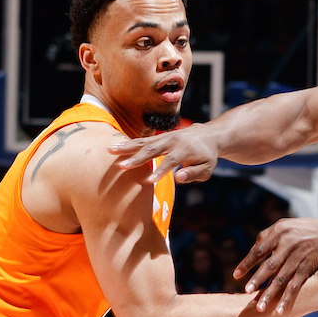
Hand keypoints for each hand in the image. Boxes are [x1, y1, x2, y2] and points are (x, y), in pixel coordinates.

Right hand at [109, 125, 223, 184]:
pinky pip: (142, 140)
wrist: (207, 135)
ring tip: (110, 150)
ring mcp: (164, 137)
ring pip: (143, 142)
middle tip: (121, 167)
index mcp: (185, 150)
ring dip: (126, 147)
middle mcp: (172, 141)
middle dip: (136, 159)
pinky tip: (114, 146)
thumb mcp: (207, 168)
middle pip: (152, 150)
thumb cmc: (206, 156)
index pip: (170, 161)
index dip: (159, 171)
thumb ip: (194, 174)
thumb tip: (179, 178)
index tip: (148, 181)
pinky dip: (128, 143)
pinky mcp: (158, 136)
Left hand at [234, 218, 317, 314]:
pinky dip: (287, 299)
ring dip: (270, 294)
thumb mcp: (287, 225)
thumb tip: (253, 250)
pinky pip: (296, 286)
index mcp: (279, 232)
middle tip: (246, 291)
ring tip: (260, 307)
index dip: (247, 263)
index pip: (258, 250)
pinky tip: (279, 311)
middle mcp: (289, 244)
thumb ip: (269, 236)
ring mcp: (299, 257)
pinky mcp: (308, 268)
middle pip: (269, 265)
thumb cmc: (306, 230)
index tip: (236, 276)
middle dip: (257, 280)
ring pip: (281, 279)